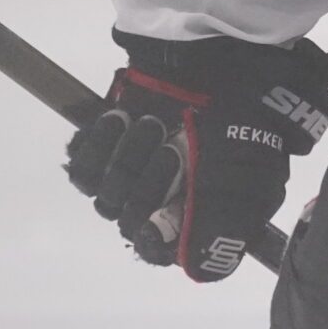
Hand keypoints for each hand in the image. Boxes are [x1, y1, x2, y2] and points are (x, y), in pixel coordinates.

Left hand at [63, 33, 327, 280]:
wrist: (212, 58)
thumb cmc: (240, 122)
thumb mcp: (246, 185)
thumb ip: (221, 234)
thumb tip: (197, 270)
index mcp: (206, 217)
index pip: (166, 252)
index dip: (160, 237)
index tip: (166, 214)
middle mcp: (169, 201)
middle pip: (132, 225)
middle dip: (149, 186)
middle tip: (175, 149)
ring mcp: (135, 174)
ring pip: (106, 198)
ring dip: (129, 160)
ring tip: (155, 125)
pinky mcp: (105, 147)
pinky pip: (81, 169)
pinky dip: (98, 145)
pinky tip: (122, 122)